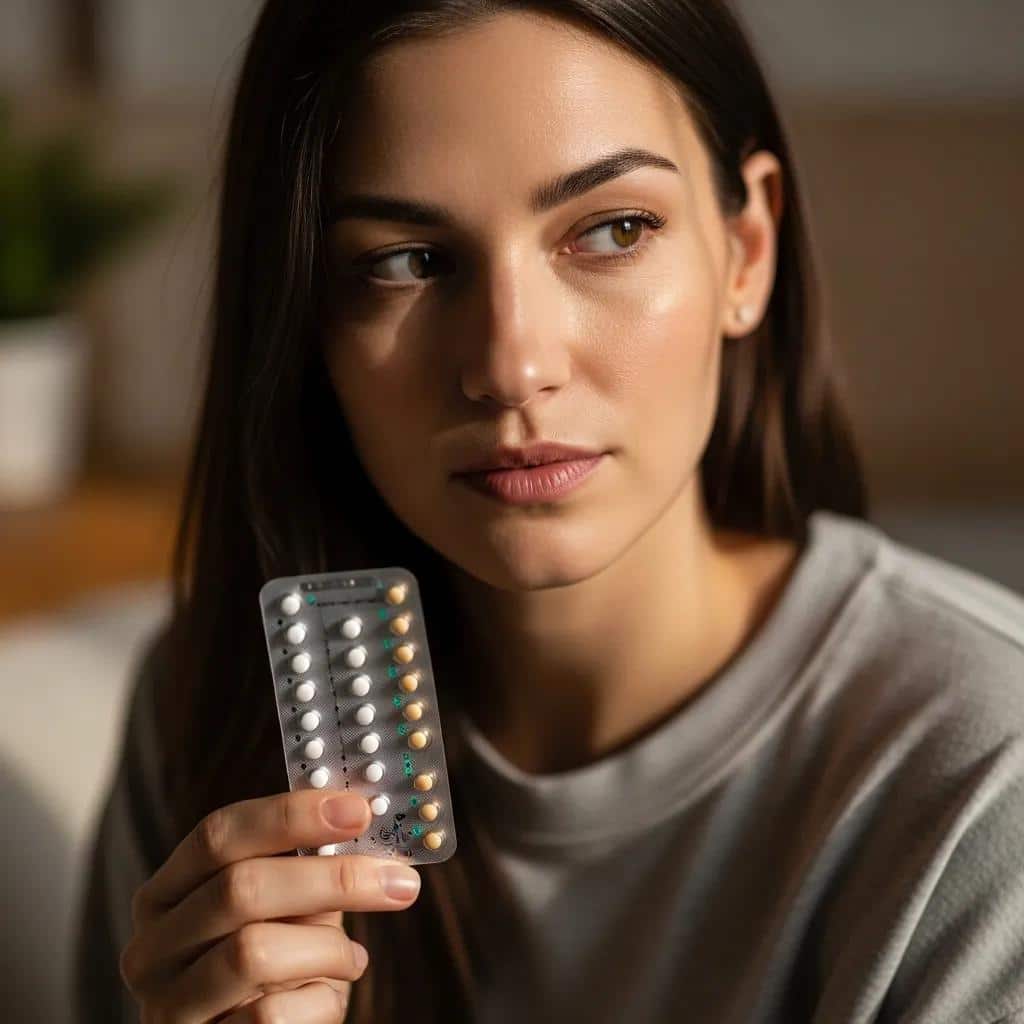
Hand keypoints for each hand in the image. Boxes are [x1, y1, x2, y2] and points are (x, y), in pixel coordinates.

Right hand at [119, 788, 421, 1021]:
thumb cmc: (271, 969)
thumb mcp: (280, 912)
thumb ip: (305, 868)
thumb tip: (363, 818)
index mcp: (166, 893)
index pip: (219, 834)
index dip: (291, 815)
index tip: (359, 810)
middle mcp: (152, 946)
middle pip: (240, 888)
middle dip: (331, 878)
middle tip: (398, 880)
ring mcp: (167, 1004)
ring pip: (251, 952)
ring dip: (327, 948)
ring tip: (352, 958)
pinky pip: (268, 1016)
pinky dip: (319, 1001)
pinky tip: (328, 996)